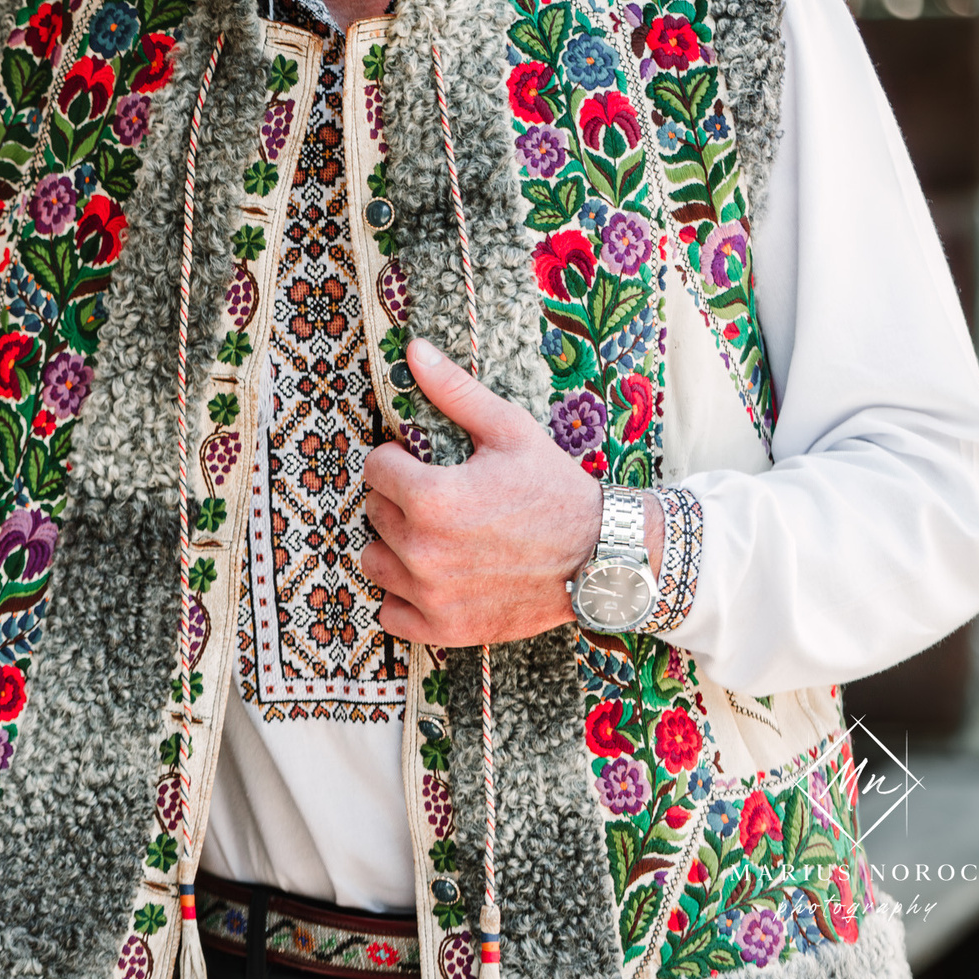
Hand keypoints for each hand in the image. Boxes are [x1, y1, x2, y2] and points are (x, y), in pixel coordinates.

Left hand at [359, 337, 613, 646]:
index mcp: (431, 497)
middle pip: (373, 512)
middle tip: (441, 500)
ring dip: (394, 548)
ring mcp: (431, 595)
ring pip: (374, 561)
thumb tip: (413, 349)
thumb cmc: (556, 490)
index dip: (398, 460)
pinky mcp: (444, 629)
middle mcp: (422, 550)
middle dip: (399, 500)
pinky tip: (434, 579)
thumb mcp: (508, 431)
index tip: (425, 464)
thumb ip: (454, 392)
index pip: (374, 467)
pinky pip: (390, 614)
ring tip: (435, 538)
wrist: (605, 558)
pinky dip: (405, 599)